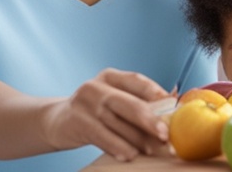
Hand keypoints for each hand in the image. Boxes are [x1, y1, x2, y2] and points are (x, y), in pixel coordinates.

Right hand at [41, 68, 172, 160]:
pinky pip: (102, 137)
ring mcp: (84, 104)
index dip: (157, 93)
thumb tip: (175, 100)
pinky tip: (130, 154)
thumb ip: (140, 100)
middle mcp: (96, 86)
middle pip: (129, 103)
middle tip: (165, 134)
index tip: (173, 107)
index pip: (137, 81)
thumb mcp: (114, 99)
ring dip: (138, 140)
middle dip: (150, 120)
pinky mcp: (76, 122)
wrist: (57, 121)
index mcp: (110, 76)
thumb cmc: (95, 111)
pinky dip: (118, 146)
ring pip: (118, 124)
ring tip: (152, 149)